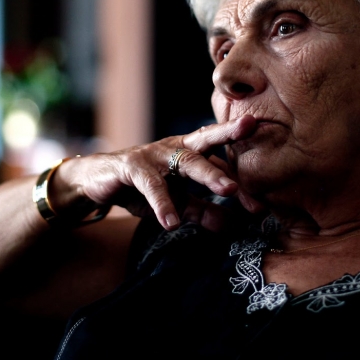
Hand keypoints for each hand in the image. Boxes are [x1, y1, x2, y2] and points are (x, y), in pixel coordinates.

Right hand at [54, 115, 257, 230]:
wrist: (96, 182)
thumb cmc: (141, 187)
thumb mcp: (175, 202)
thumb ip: (201, 210)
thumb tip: (230, 225)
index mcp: (189, 153)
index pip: (221, 163)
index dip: (242, 182)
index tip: (263, 205)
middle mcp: (175, 148)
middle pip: (207, 141)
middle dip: (231, 136)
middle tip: (253, 134)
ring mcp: (153, 154)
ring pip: (185, 160)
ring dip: (208, 175)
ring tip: (229, 192)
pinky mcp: (131, 166)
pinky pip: (152, 184)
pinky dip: (163, 203)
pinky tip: (172, 222)